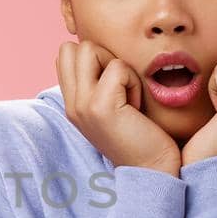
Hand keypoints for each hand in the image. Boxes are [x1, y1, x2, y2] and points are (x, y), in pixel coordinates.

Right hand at [57, 39, 181, 175]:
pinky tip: (136, 107)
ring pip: (89, 49)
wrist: (152, 170)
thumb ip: (97, 83)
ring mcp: (81, 105)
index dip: (93, 57)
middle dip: (102, 55)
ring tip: (127, 95)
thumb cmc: (141, 136)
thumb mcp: (110, 107)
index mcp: (71, 103)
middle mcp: (71, 103)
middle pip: (72, 47)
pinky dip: (133, 81)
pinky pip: (118, 67)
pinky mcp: (99, 106)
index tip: (112, 84)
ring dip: (117, 66)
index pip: (64, 54)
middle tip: (119, 86)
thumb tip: (99, 51)